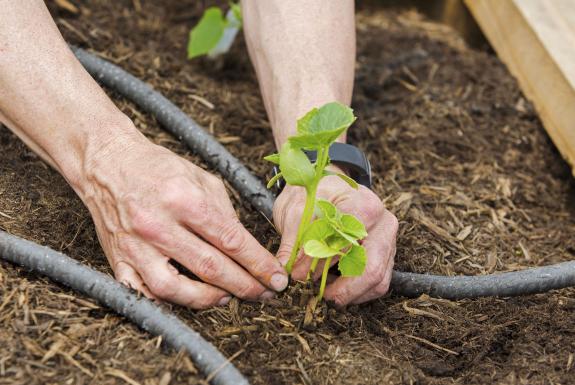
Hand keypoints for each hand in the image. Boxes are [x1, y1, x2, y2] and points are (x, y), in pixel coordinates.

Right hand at [77, 135, 287, 308]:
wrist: (108, 163)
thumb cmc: (159, 168)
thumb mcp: (202, 178)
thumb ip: (225, 212)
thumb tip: (245, 247)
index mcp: (184, 199)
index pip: (231, 240)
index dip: (258, 263)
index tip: (275, 278)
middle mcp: (158, 224)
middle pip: (210, 267)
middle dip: (244, 285)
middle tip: (263, 294)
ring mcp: (135, 245)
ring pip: (175, 289)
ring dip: (208, 299)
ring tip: (227, 298)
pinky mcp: (118, 259)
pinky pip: (142, 293)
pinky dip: (166, 303)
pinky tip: (186, 300)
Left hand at [273, 168, 396, 305]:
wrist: (326, 187)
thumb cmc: (312, 196)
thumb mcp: (296, 210)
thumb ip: (295, 240)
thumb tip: (292, 272)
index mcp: (364, 206)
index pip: (346, 244)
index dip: (321, 263)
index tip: (298, 275)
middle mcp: (384, 224)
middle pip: (371, 268)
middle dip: (341, 289)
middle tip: (317, 295)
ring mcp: (389, 241)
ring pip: (377, 280)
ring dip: (350, 294)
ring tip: (324, 294)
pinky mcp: (386, 256)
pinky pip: (378, 283)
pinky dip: (357, 293)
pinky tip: (336, 290)